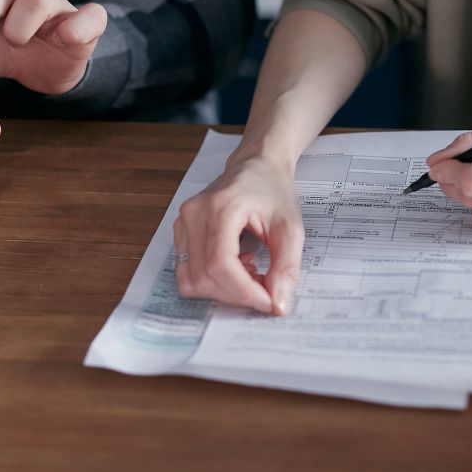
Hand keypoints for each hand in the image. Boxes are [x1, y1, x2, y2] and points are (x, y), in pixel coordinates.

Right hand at [173, 156, 304, 314]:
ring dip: (223, 290)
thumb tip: (278, 304)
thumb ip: (286, 267)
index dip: (244, 292)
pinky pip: (187, 272)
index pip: (220, 264)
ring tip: (249, 274)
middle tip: (264, 290)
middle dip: (237, 294)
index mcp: (222, 207)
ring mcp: (183, 223)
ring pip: (191, 280)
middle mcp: (195, 214)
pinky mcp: (180, 232)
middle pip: (204, 276)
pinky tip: (235, 267)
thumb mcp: (291, 227)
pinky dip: (212, 281)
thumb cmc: (272, 190)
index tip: (268, 302)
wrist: (256, 167)